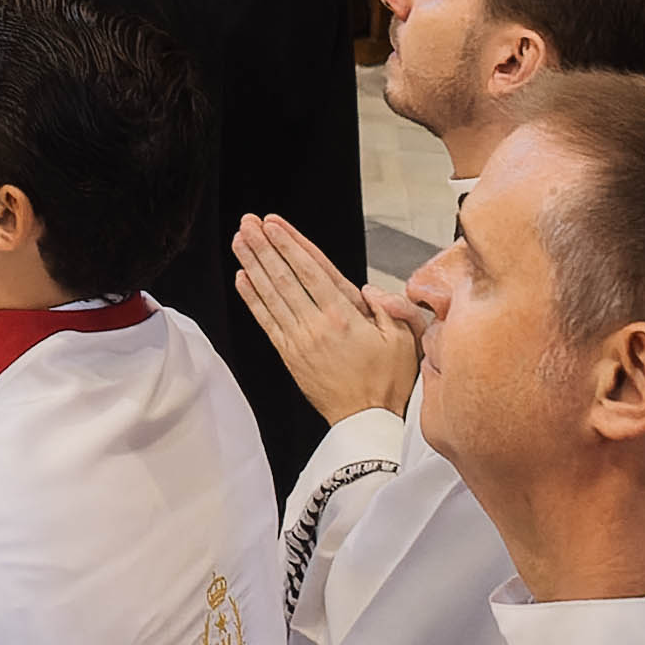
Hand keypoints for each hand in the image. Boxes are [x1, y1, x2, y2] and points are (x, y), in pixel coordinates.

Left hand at [233, 214, 415, 422]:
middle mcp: (317, 325)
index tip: (274, 224)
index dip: (290, 244)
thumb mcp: (404, 340)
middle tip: (248, 223)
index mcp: (345, 317)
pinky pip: (266, 321)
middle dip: (264, 246)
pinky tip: (242, 279)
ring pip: (271, 295)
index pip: (311, 271)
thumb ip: (390, 308)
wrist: (366, 421)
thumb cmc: (388, 382)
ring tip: (241, 241)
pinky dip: (252, 299)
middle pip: (284, 277)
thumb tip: (370, 289)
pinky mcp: (290, 354)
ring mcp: (300, 340)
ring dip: (253, 265)